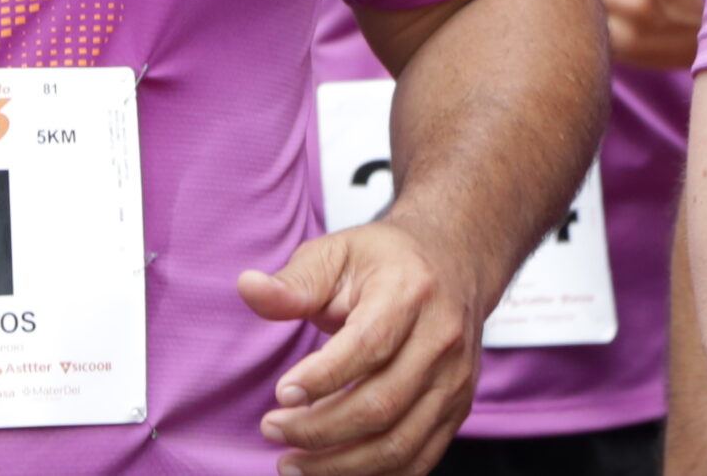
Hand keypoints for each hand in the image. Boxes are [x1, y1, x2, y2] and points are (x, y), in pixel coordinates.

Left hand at [238, 219, 482, 475]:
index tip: (281, 395)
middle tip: (272, 429)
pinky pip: (418, 460)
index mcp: (410, 292)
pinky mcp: (458, 408)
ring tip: (291, 463)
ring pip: (399, 443)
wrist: (455, 261)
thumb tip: (248, 288)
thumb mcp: (337, 253)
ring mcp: (455, 379)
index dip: (323, 378)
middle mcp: (441, 339)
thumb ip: (294, 282)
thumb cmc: (384, 261)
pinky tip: (333, 470)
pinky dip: (373, 475)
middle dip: (319, 429)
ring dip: (339, 466)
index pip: (369, 345)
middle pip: (381, 404)